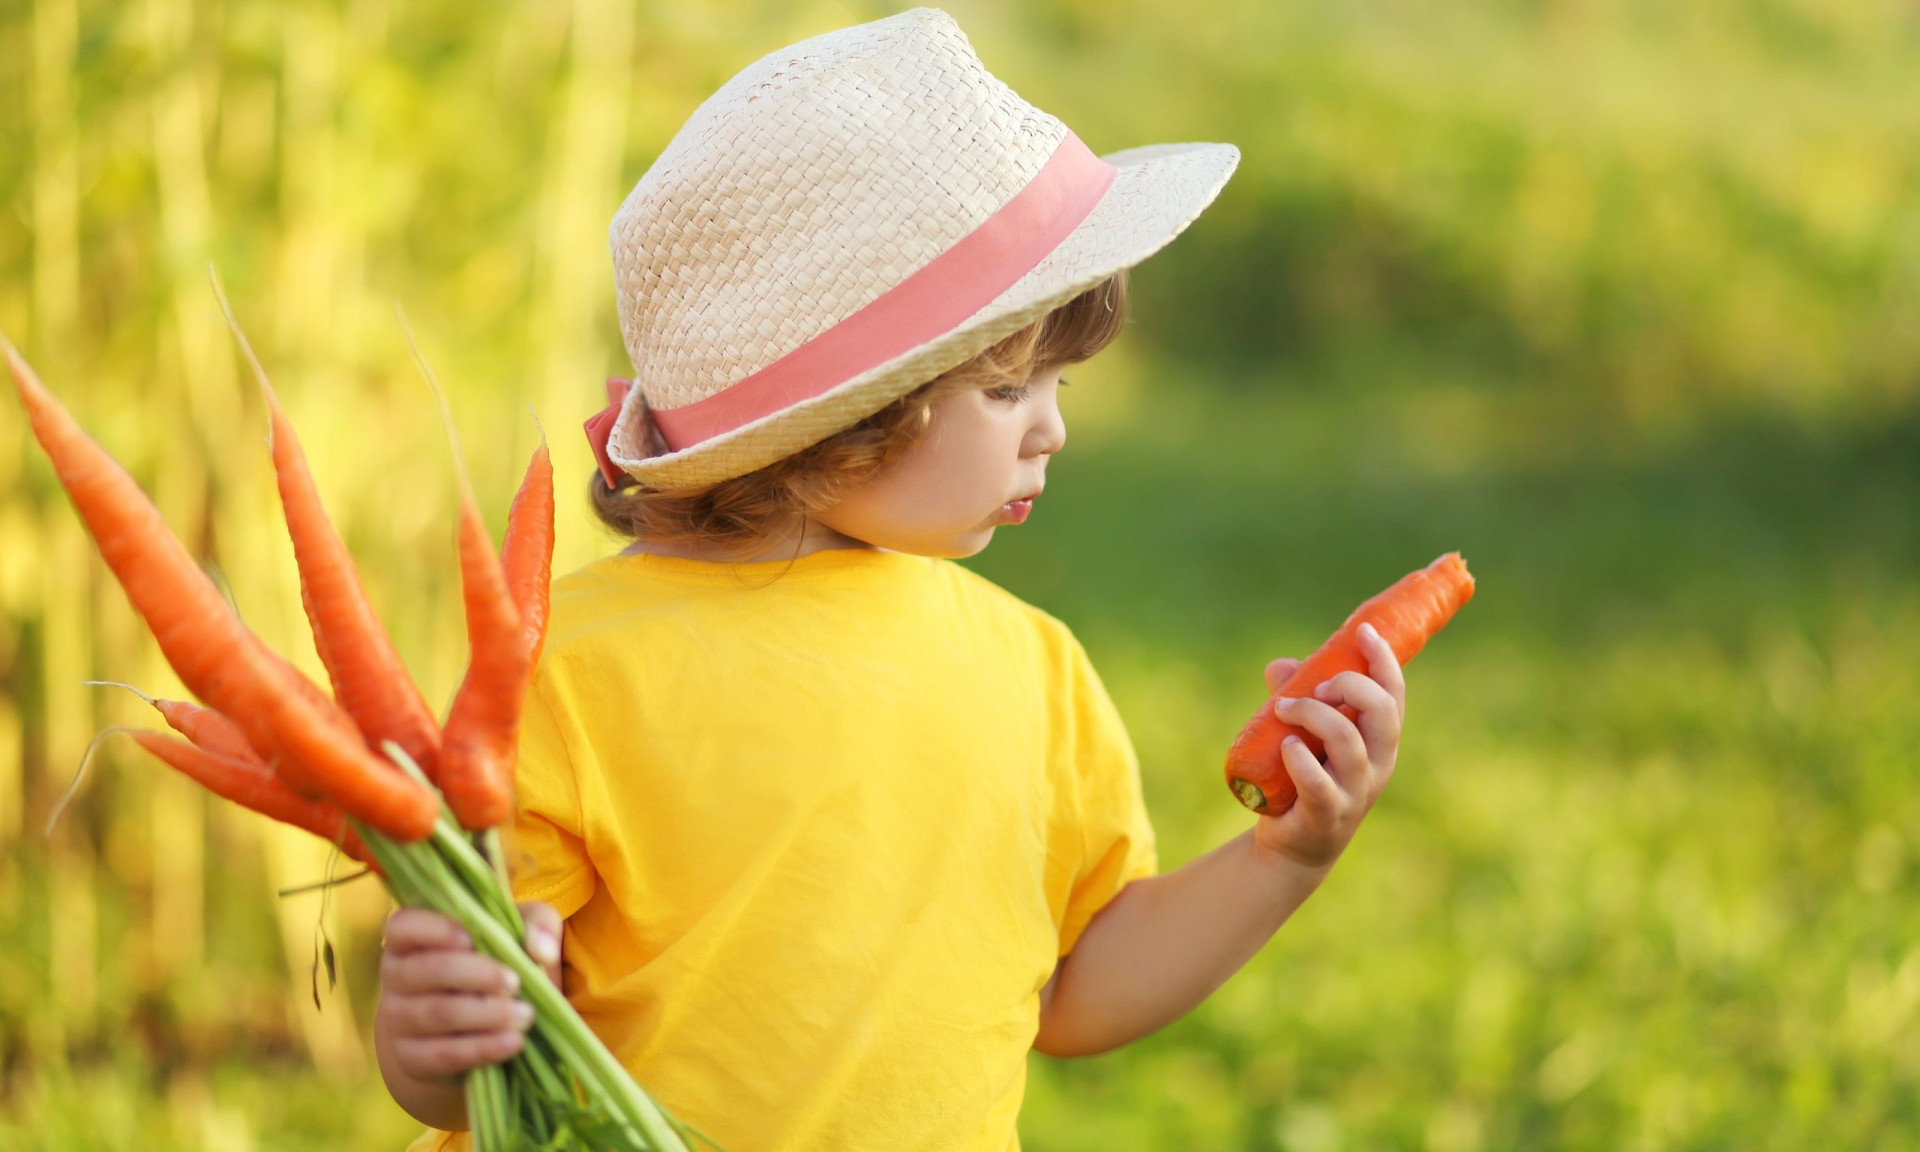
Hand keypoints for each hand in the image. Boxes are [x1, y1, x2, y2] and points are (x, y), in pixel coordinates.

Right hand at [375, 901, 563, 1082]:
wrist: (469, 1030)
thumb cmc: (494, 965)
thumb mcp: (517, 935)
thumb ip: (535, 924)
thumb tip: (540, 948)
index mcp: (411, 939)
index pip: (403, 926)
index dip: (433, 929)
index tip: (471, 938)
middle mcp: (396, 976)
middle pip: (429, 970)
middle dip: (478, 975)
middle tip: (515, 982)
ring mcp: (398, 1020)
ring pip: (438, 1013)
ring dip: (486, 1014)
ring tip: (525, 1015)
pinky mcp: (411, 1058)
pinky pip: (443, 1054)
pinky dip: (482, 1048)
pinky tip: (514, 1042)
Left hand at [1251, 622, 1405, 870]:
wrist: (1292, 844)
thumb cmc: (1303, 779)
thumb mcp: (1302, 733)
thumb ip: (1296, 696)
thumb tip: (1283, 666)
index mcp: (1378, 740)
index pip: (1393, 695)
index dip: (1383, 660)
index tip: (1363, 632)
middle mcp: (1377, 765)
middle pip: (1383, 713)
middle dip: (1351, 686)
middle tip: (1317, 688)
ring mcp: (1355, 792)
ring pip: (1349, 743)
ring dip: (1313, 715)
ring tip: (1283, 709)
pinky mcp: (1327, 816)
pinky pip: (1320, 785)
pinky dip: (1301, 761)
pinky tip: (1286, 747)